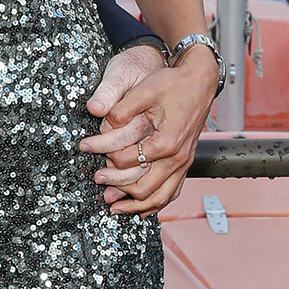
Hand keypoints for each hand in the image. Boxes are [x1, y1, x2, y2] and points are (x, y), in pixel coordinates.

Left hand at [79, 45, 216, 214]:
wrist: (200, 79)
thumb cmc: (174, 83)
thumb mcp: (144, 90)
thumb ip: (121, 109)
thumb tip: (99, 117)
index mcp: (166, 143)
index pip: (129, 162)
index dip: (106, 158)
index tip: (88, 149)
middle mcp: (177, 158)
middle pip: (144, 189)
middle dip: (117, 188)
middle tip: (98, 180)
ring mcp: (184, 162)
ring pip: (160, 197)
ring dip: (136, 206)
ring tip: (115, 208)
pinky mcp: (186, 161)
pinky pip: (172, 191)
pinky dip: (157, 202)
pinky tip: (142, 208)